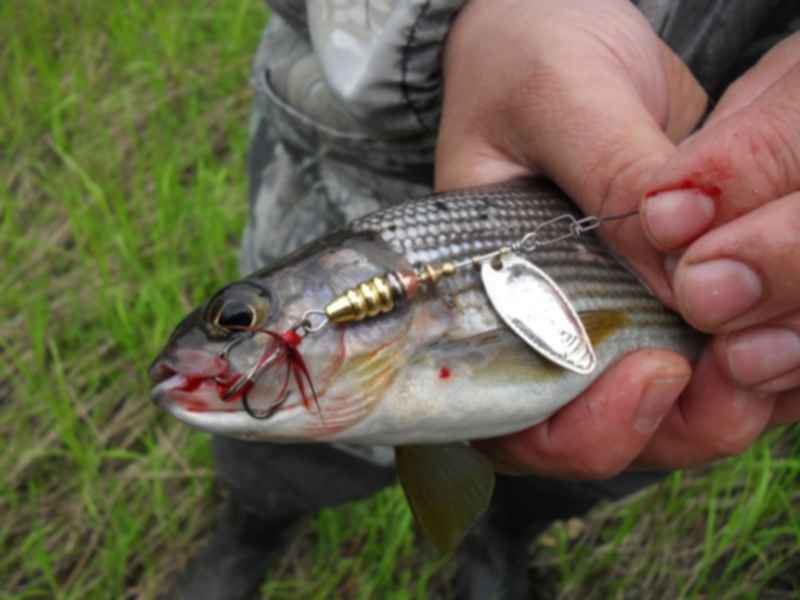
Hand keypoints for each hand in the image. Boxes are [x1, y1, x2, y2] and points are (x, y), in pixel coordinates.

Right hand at [435, 0, 784, 476]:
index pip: (510, 418)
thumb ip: (614, 179)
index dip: (579, 426)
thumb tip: (686, 274)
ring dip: (715, 405)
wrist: (554, 32)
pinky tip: (773, 325)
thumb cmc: (522, 57)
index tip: (653, 372)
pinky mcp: (647, 295)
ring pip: (650, 413)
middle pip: (589, 435)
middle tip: (729, 369)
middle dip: (665, 426)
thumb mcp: (559, 99)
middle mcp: (531, 326)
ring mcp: (592, 317)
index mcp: (476, 300)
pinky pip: (693, 358)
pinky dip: (741, 361)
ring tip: (764, 347)